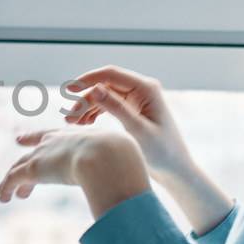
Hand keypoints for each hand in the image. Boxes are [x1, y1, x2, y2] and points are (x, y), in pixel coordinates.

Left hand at [0, 129, 148, 216]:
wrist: (108, 156)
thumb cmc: (120, 160)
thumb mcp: (120, 162)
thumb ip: (120, 175)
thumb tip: (131, 190)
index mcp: (78, 137)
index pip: (57, 135)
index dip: (46, 136)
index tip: (36, 135)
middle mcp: (57, 141)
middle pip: (36, 148)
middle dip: (27, 149)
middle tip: (19, 144)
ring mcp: (43, 154)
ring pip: (20, 166)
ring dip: (12, 180)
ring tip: (5, 192)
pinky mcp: (33, 168)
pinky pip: (13, 178)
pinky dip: (6, 188)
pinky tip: (3, 198)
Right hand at [62, 65, 195, 184]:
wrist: (174, 168)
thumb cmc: (162, 152)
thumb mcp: (138, 130)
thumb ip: (116, 108)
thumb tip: (95, 88)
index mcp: (146, 88)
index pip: (110, 74)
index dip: (87, 80)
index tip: (69, 90)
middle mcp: (141, 89)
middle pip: (104, 86)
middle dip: (84, 99)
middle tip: (68, 118)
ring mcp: (136, 99)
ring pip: (103, 96)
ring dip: (86, 108)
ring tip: (71, 124)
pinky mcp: (132, 109)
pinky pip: (108, 105)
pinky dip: (94, 113)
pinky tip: (83, 124)